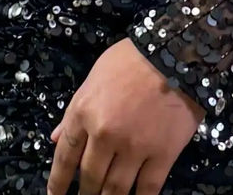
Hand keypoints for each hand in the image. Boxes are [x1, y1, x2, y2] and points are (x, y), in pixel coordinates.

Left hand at [47, 37, 204, 194]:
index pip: (65, 156)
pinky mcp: (162, 155)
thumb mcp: (95, 76)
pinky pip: (148, 190)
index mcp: (85, 112)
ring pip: (115, 190)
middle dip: (85, 193)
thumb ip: (75, 109)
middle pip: (89, 177)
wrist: (176, 51)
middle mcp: (104, 135)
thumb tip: (57, 138)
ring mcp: (134, 148)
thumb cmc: (132, 58)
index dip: (57, 182)